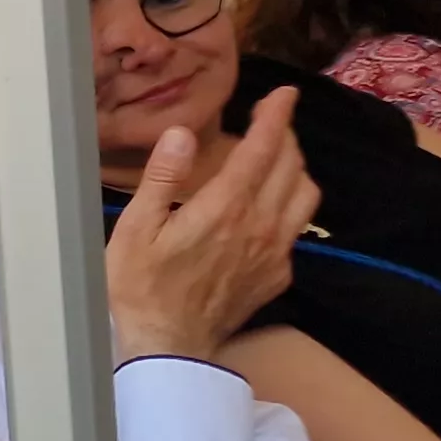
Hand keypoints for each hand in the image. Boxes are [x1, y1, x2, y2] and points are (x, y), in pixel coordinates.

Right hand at [104, 86, 317, 360]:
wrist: (168, 346)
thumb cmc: (140, 288)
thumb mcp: (135, 229)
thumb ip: (162, 178)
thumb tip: (182, 134)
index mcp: (225, 208)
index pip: (263, 149)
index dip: (277, 116)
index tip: (284, 94)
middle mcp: (260, 225)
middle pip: (291, 166)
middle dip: (285, 137)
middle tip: (270, 122)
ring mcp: (274, 252)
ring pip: (305, 195)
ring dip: (296, 169)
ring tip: (276, 159)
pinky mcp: (277, 274)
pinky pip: (296, 229)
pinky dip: (290, 206)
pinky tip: (267, 209)